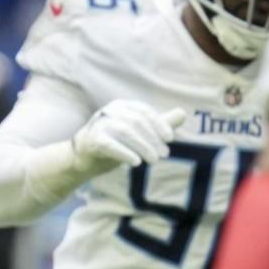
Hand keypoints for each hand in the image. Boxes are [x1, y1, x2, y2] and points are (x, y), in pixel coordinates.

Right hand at [72, 101, 187, 172]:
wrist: (85, 156)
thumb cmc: (116, 141)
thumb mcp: (141, 132)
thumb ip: (160, 123)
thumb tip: (183, 113)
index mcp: (123, 106)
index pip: (144, 111)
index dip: (159, 124)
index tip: (170, 139)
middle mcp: (110, 111)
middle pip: (137, 122)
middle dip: (153, 139)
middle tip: (164, 155)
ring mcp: (99, 124)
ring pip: (126, 132)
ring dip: (143, 146)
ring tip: (154, 160)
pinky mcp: (92, 140)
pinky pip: (110, 145)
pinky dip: (125, 153)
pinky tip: (136, 162)